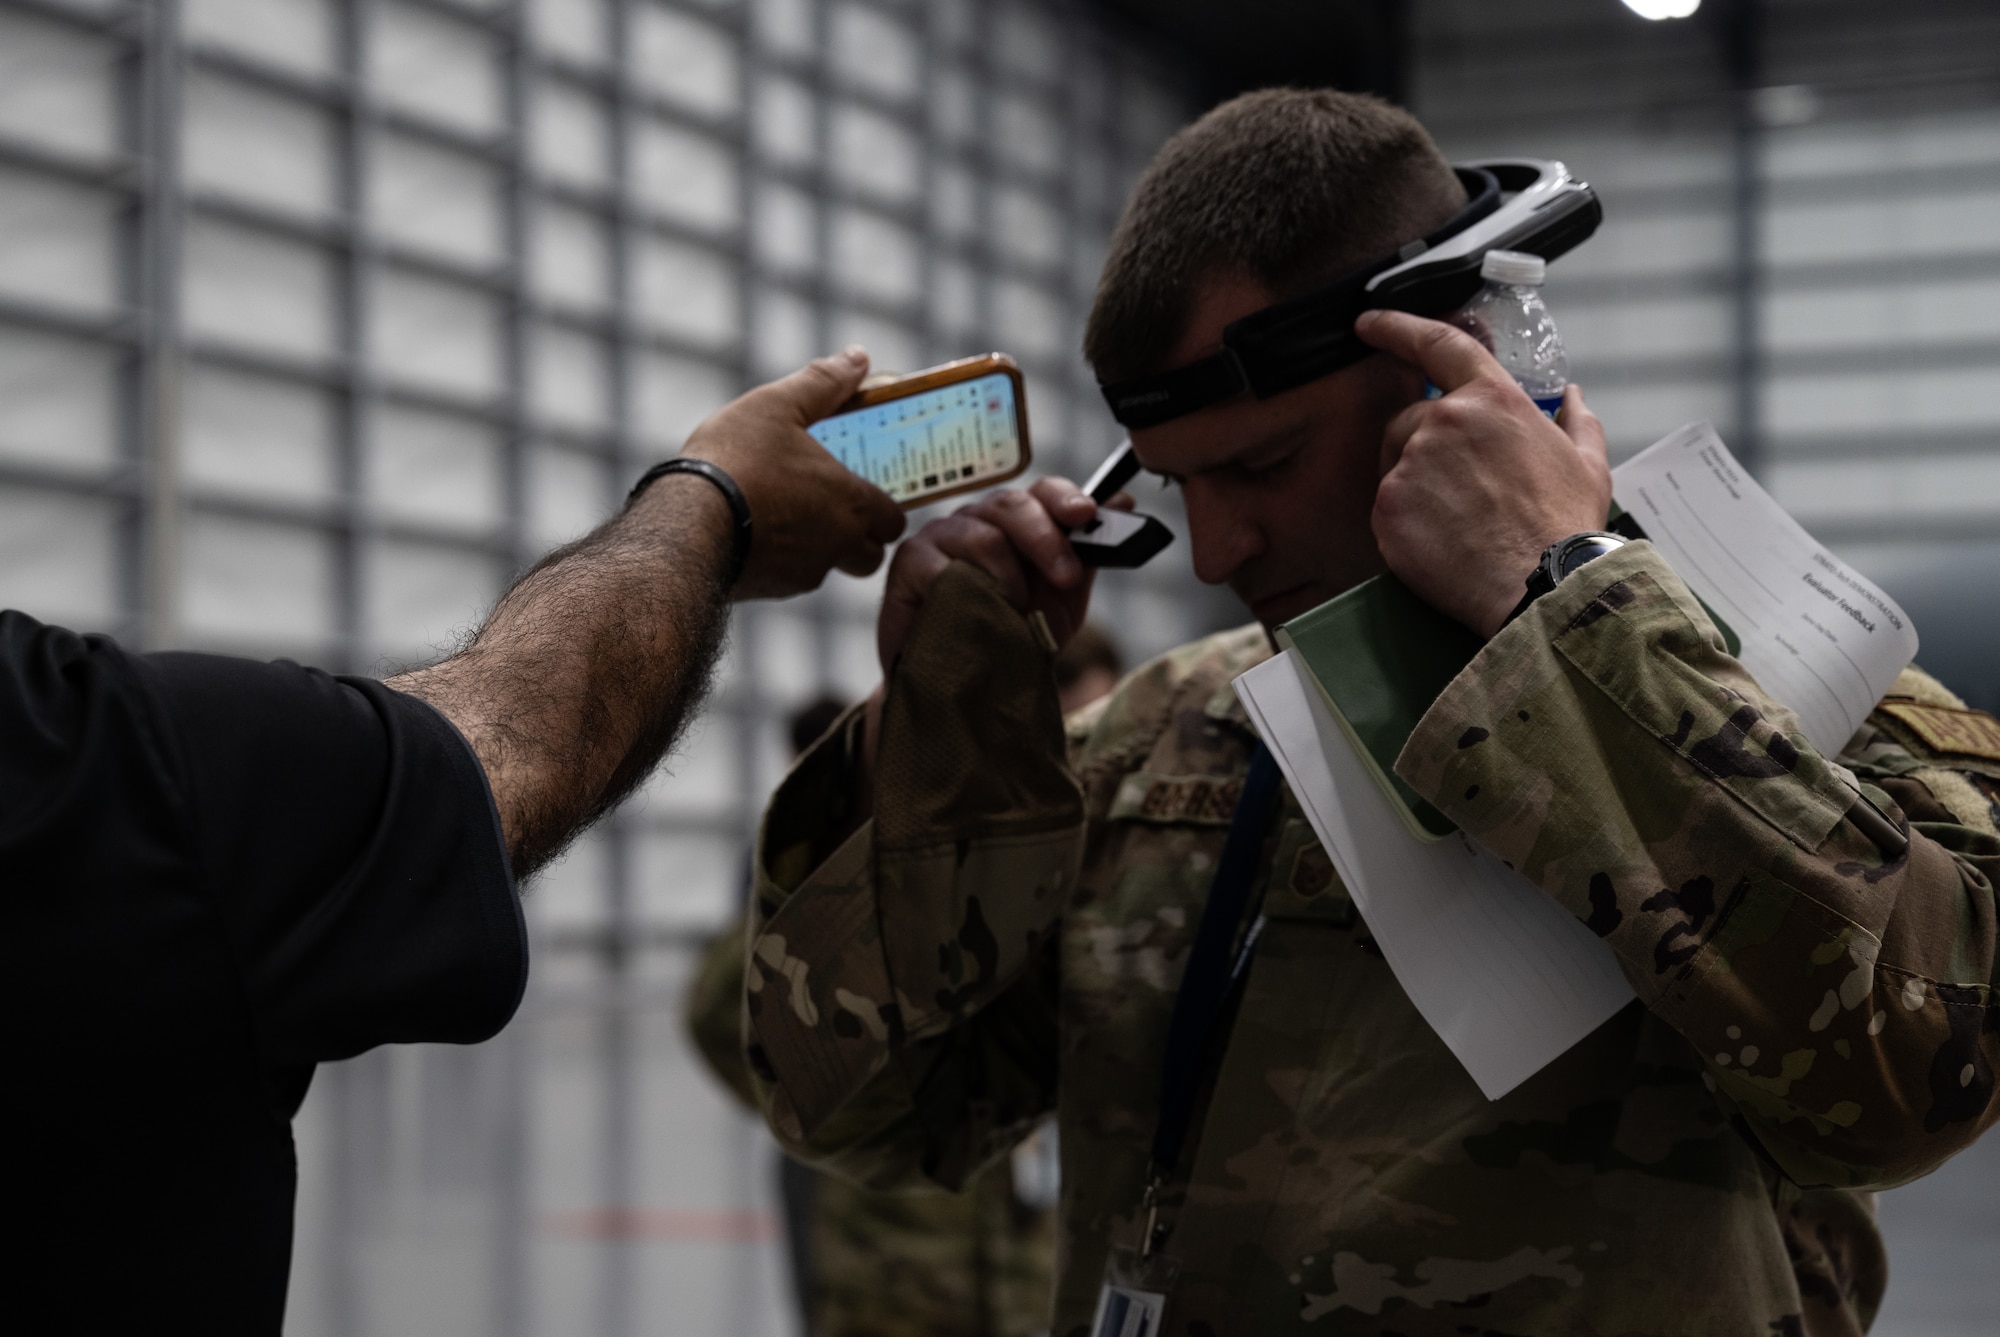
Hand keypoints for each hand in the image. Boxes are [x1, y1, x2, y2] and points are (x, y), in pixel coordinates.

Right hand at [674, 348, 906, 600]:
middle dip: (859, 537)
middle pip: (871, 555)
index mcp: (851, 502)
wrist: (685, 526)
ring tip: (785, 515)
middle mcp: (837, 546)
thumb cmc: (736, 461)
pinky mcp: (770, 591)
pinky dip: (781, 560)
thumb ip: (823, 383)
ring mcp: (804, 574)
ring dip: (819, 548)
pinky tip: (753, 532)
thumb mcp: (778, 405)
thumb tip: (858, 357)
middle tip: (829, 506)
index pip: (895, 520)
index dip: (884, 506)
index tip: (862, 487)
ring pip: (829, 568)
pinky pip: (789, 578)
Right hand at [875, 478, 1112, 676]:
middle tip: (1065, 580)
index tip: (1087, 516)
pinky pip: (940, 565)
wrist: (965, 681)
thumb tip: (1123, 502)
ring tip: (1013, 612)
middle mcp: (977, 518)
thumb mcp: (1060, 598)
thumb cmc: (1010, 632)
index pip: (1041, 491)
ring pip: (981, 536)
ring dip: (1009, 578)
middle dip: (1046, 540)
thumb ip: (1086, 553)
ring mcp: (940, 536)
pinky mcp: (908, 564)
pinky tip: (973, 612)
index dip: (1065, 498)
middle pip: (1011, 505)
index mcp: (1015, 521)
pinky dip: (965, 589)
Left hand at [1356, 309, 1611, 637]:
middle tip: (1462, 488)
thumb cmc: (1565, 528)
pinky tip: (1441, 540)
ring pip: (1397, 461)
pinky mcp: (1388, 506)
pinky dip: (1406, 518)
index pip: (1437, 344)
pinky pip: (1387, 503)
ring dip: (1416, 480)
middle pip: (1412, 419)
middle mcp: (1445, 421)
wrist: (1540, 588)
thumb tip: (1573, 396)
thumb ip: (1577, 421)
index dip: (1397, 327)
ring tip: (1459, 518)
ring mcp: (1410, 463)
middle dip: (1426, 443)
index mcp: (1493, 399)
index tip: (1369, 322)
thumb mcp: (1589, 463)